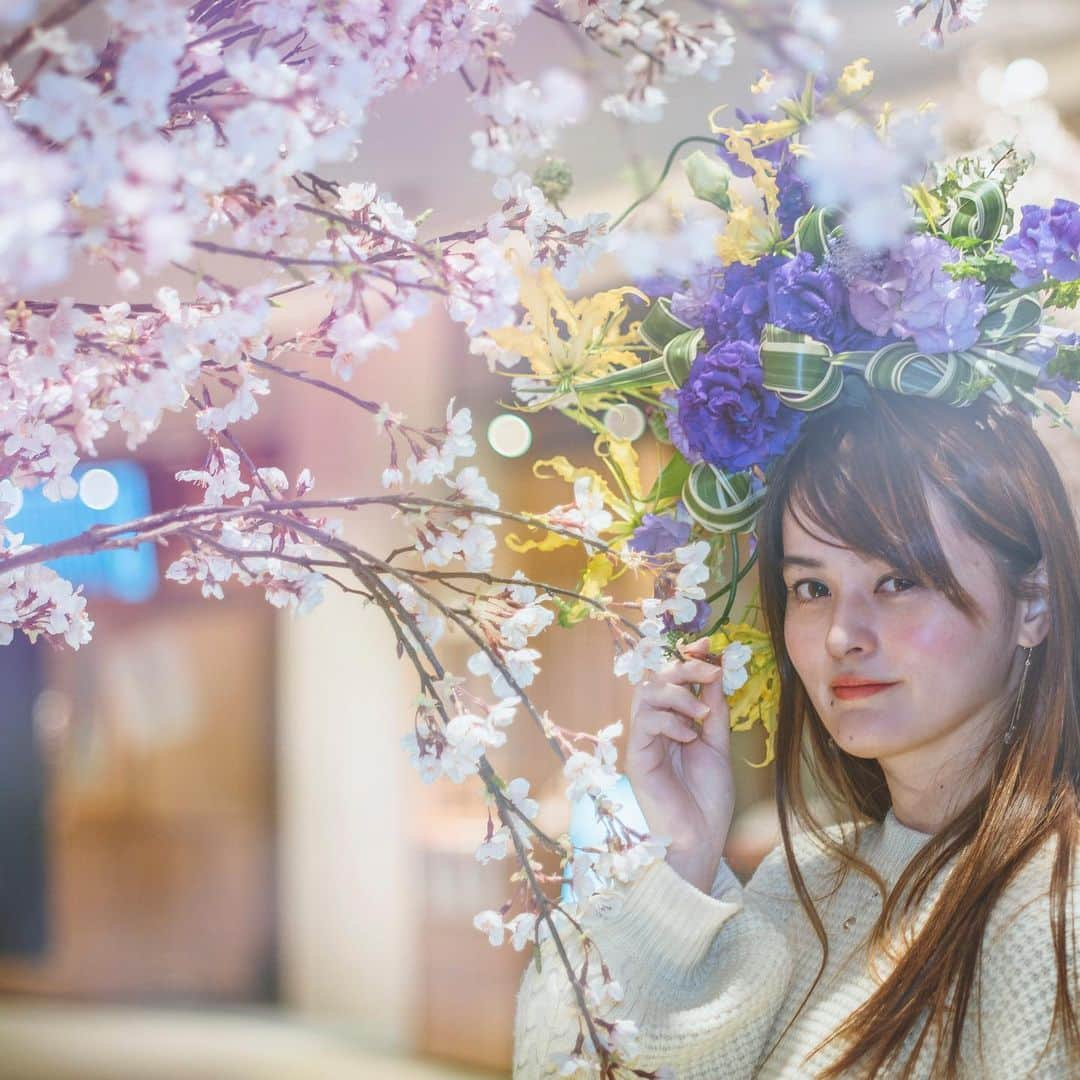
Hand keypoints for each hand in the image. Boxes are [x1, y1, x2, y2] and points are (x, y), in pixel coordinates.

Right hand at [625, 637, 735, 892]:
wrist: (700, 840)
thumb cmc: (708, 799)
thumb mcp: (718, 745)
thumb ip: (714, 709)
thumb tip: (716, 668)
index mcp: (673, 722)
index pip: (671, 679)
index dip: (686, 658)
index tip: (708, 643)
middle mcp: (655, 727)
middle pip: (654, 679)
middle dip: (682, 668)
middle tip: (708, 670)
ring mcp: (644, 742)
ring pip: (645, 695)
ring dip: (676, 694)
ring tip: (701, 713)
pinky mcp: (638, 758)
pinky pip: (645, 723)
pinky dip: (669, 721)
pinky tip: (689, 736)